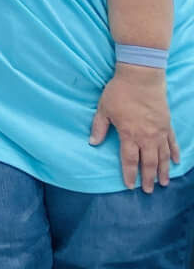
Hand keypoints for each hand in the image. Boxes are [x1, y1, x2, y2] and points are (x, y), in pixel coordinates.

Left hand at [90, 65, 180, 191]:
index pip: (129, 160)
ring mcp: (160, 132)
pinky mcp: (168, 125)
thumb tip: (92, 143)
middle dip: (148, 178)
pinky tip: (176, 162)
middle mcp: (146, 137)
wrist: (141, 77)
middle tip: (149, 191)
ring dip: (163, 171)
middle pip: (149, 162)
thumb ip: (99, 127)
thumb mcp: (103, 109)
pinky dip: (174, 153)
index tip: (130, 186)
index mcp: (129, 134)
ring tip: (164, 183)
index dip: (129, 174)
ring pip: (163, 156)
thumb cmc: (119, 92)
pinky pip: (172, 143)